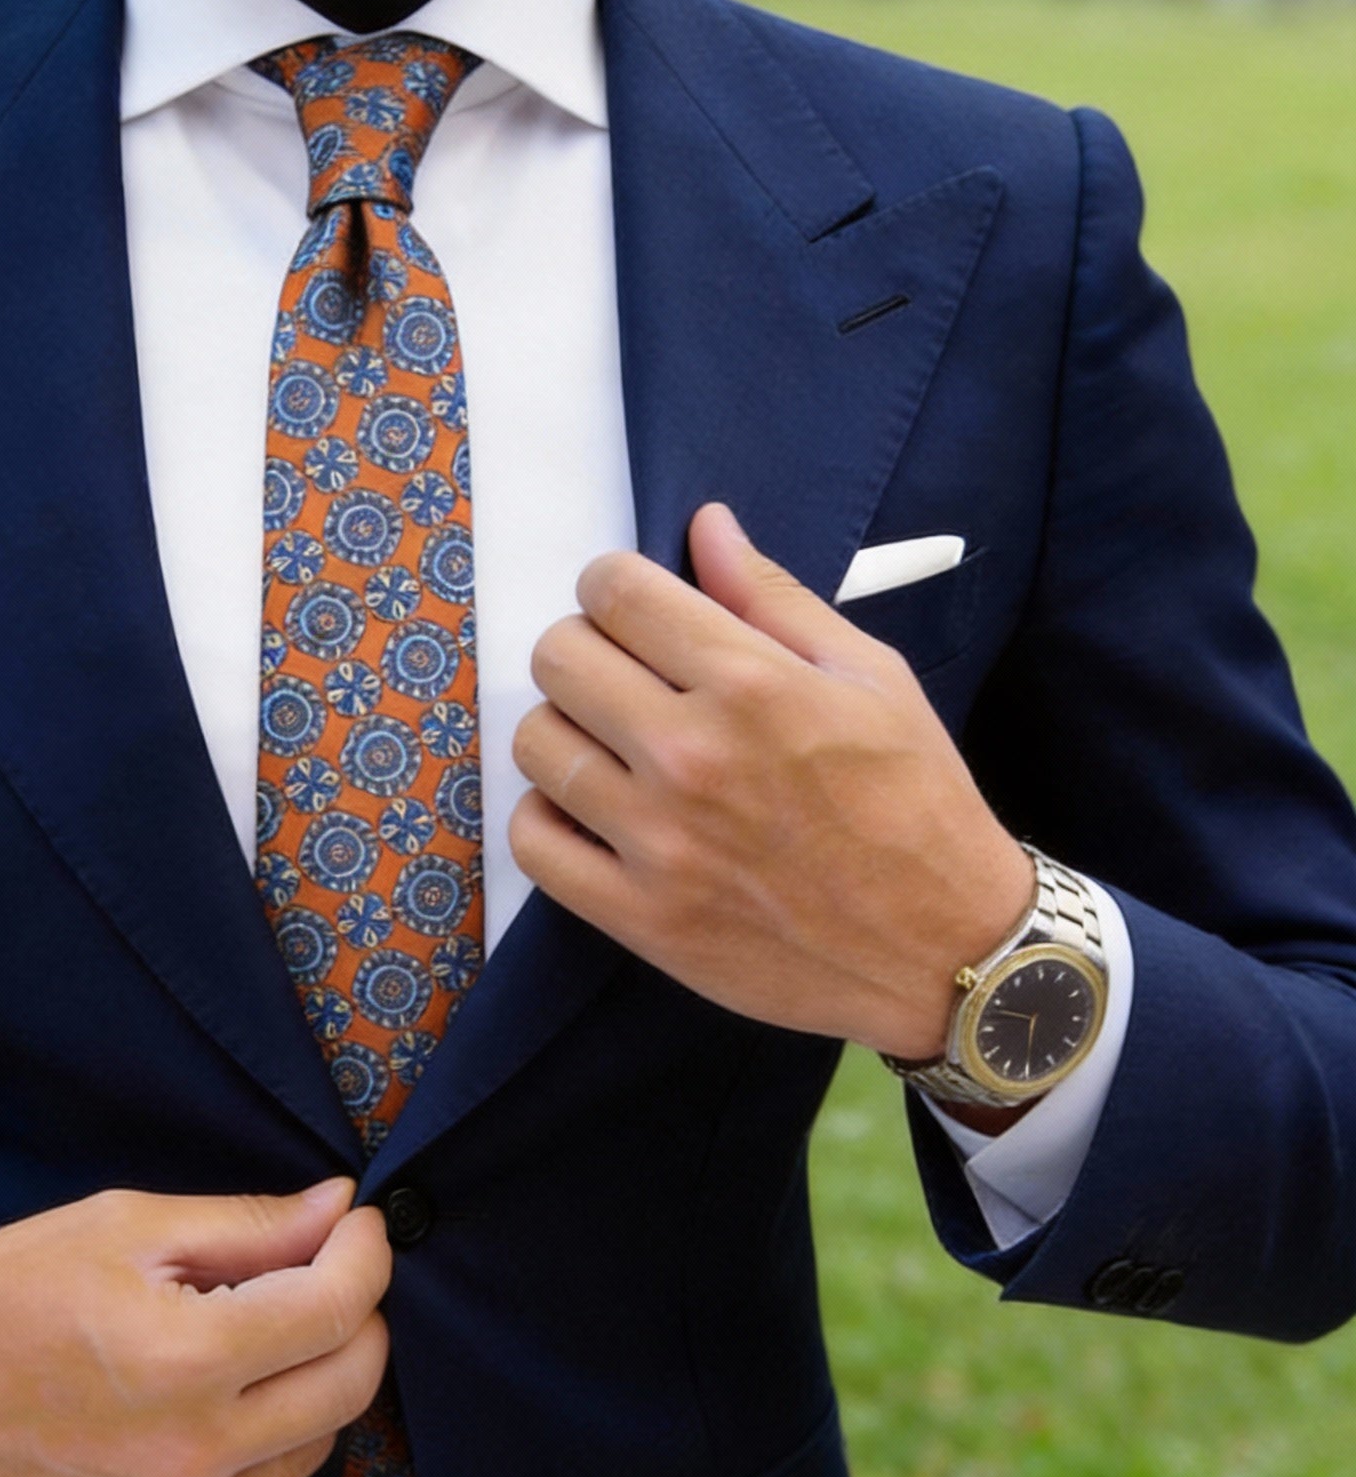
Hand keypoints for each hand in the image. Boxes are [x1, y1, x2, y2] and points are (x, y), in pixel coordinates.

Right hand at [0, 1177, 390, 1476]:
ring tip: (255, 1333)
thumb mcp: (124, 1227)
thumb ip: (247, 1225)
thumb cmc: (3, 1293)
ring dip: (312, 1381)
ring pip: (317, 1446)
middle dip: (357, 1315)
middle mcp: (194, 1456)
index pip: (338, 1308)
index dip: (365, 1253)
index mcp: (185, 1359)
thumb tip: (340, 1209)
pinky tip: (218, 1401)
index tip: (357, 1225)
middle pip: (350, 1383)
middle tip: (323, 1270)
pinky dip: (268, 1444)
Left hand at [510, 501, 1034, 1063]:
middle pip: (559, 658)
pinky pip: (533, 842)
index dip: (612, 585)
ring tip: (611, 745)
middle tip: (621, 674)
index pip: (615, 591)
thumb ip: (773, 598)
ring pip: (535, 743)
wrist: (944, 949)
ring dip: (563, 731)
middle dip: (582, 649)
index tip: (629, 607)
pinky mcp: (640, 916)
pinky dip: (548, 818)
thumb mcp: (872, 678)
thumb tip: (706, 527)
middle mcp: (693, 756)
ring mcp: (659, 841)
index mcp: (752, 685)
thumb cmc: (916, 805)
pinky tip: (592, 810)